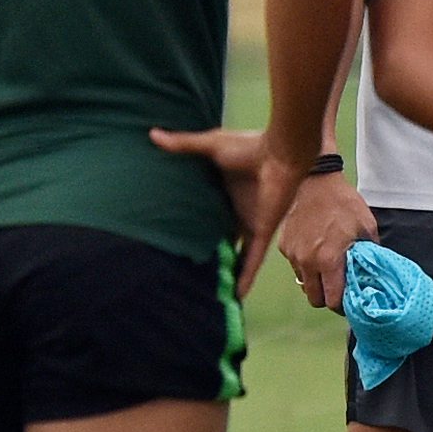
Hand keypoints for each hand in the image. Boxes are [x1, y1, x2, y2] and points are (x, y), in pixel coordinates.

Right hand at [148, 125, 303, 295]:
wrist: (280, 153)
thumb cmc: (248, 146)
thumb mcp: (210, 146)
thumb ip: (183, 145)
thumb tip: (152, 134)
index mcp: (223, 193)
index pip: (205, 214)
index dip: (191, 226)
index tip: (174, 238)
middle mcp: (235, 212)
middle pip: (218, 239)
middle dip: (207, 254)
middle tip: (184, 271)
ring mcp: (248, 224)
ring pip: (234, 255)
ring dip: (225, 272)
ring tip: (207, 294)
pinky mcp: (260, 232)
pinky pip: (251, 260)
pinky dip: (245, 277)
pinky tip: (236, 297)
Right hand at [275, 168, 378, 310]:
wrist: (316, 181)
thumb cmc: (344, 203)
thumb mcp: (366, 228)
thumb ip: (369, 255)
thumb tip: (373, 274)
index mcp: (328, 260)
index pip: (332, 300)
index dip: (342, 305)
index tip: (348, 301)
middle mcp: (307, 261)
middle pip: (314, 299)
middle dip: (327, 298)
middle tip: (338, 288)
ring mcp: (292, 254)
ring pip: (303, 283)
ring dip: (315, 281)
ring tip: (326, 266)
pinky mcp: (284, 246)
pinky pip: (295, 265)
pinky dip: (305, 264)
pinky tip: (315, 248)